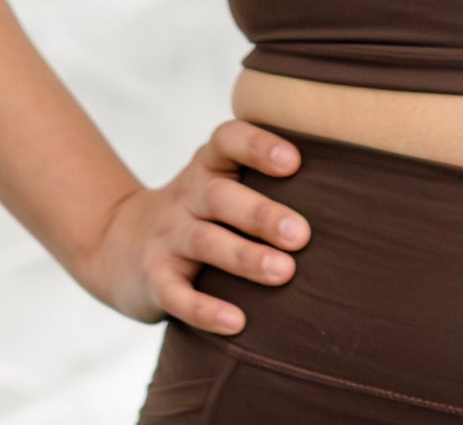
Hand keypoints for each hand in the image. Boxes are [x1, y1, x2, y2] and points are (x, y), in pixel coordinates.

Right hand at [78, 118, 310, 331]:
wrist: (118, 245)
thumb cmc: (197, 213)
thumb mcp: (218, 184)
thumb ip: (262, 183)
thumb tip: (344, 201)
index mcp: (207, 166)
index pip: (227, 140)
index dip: (257, 146)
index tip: (293, 162)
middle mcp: (187, 196)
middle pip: (221, 197)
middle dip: (262, 214)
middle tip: (302, 235)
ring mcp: (167, 237)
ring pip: (205, 243)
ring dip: (245, 258)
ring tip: (284, 273)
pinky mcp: (153, 279)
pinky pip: (177, 294)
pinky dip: (205, 309)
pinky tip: (237, 323)